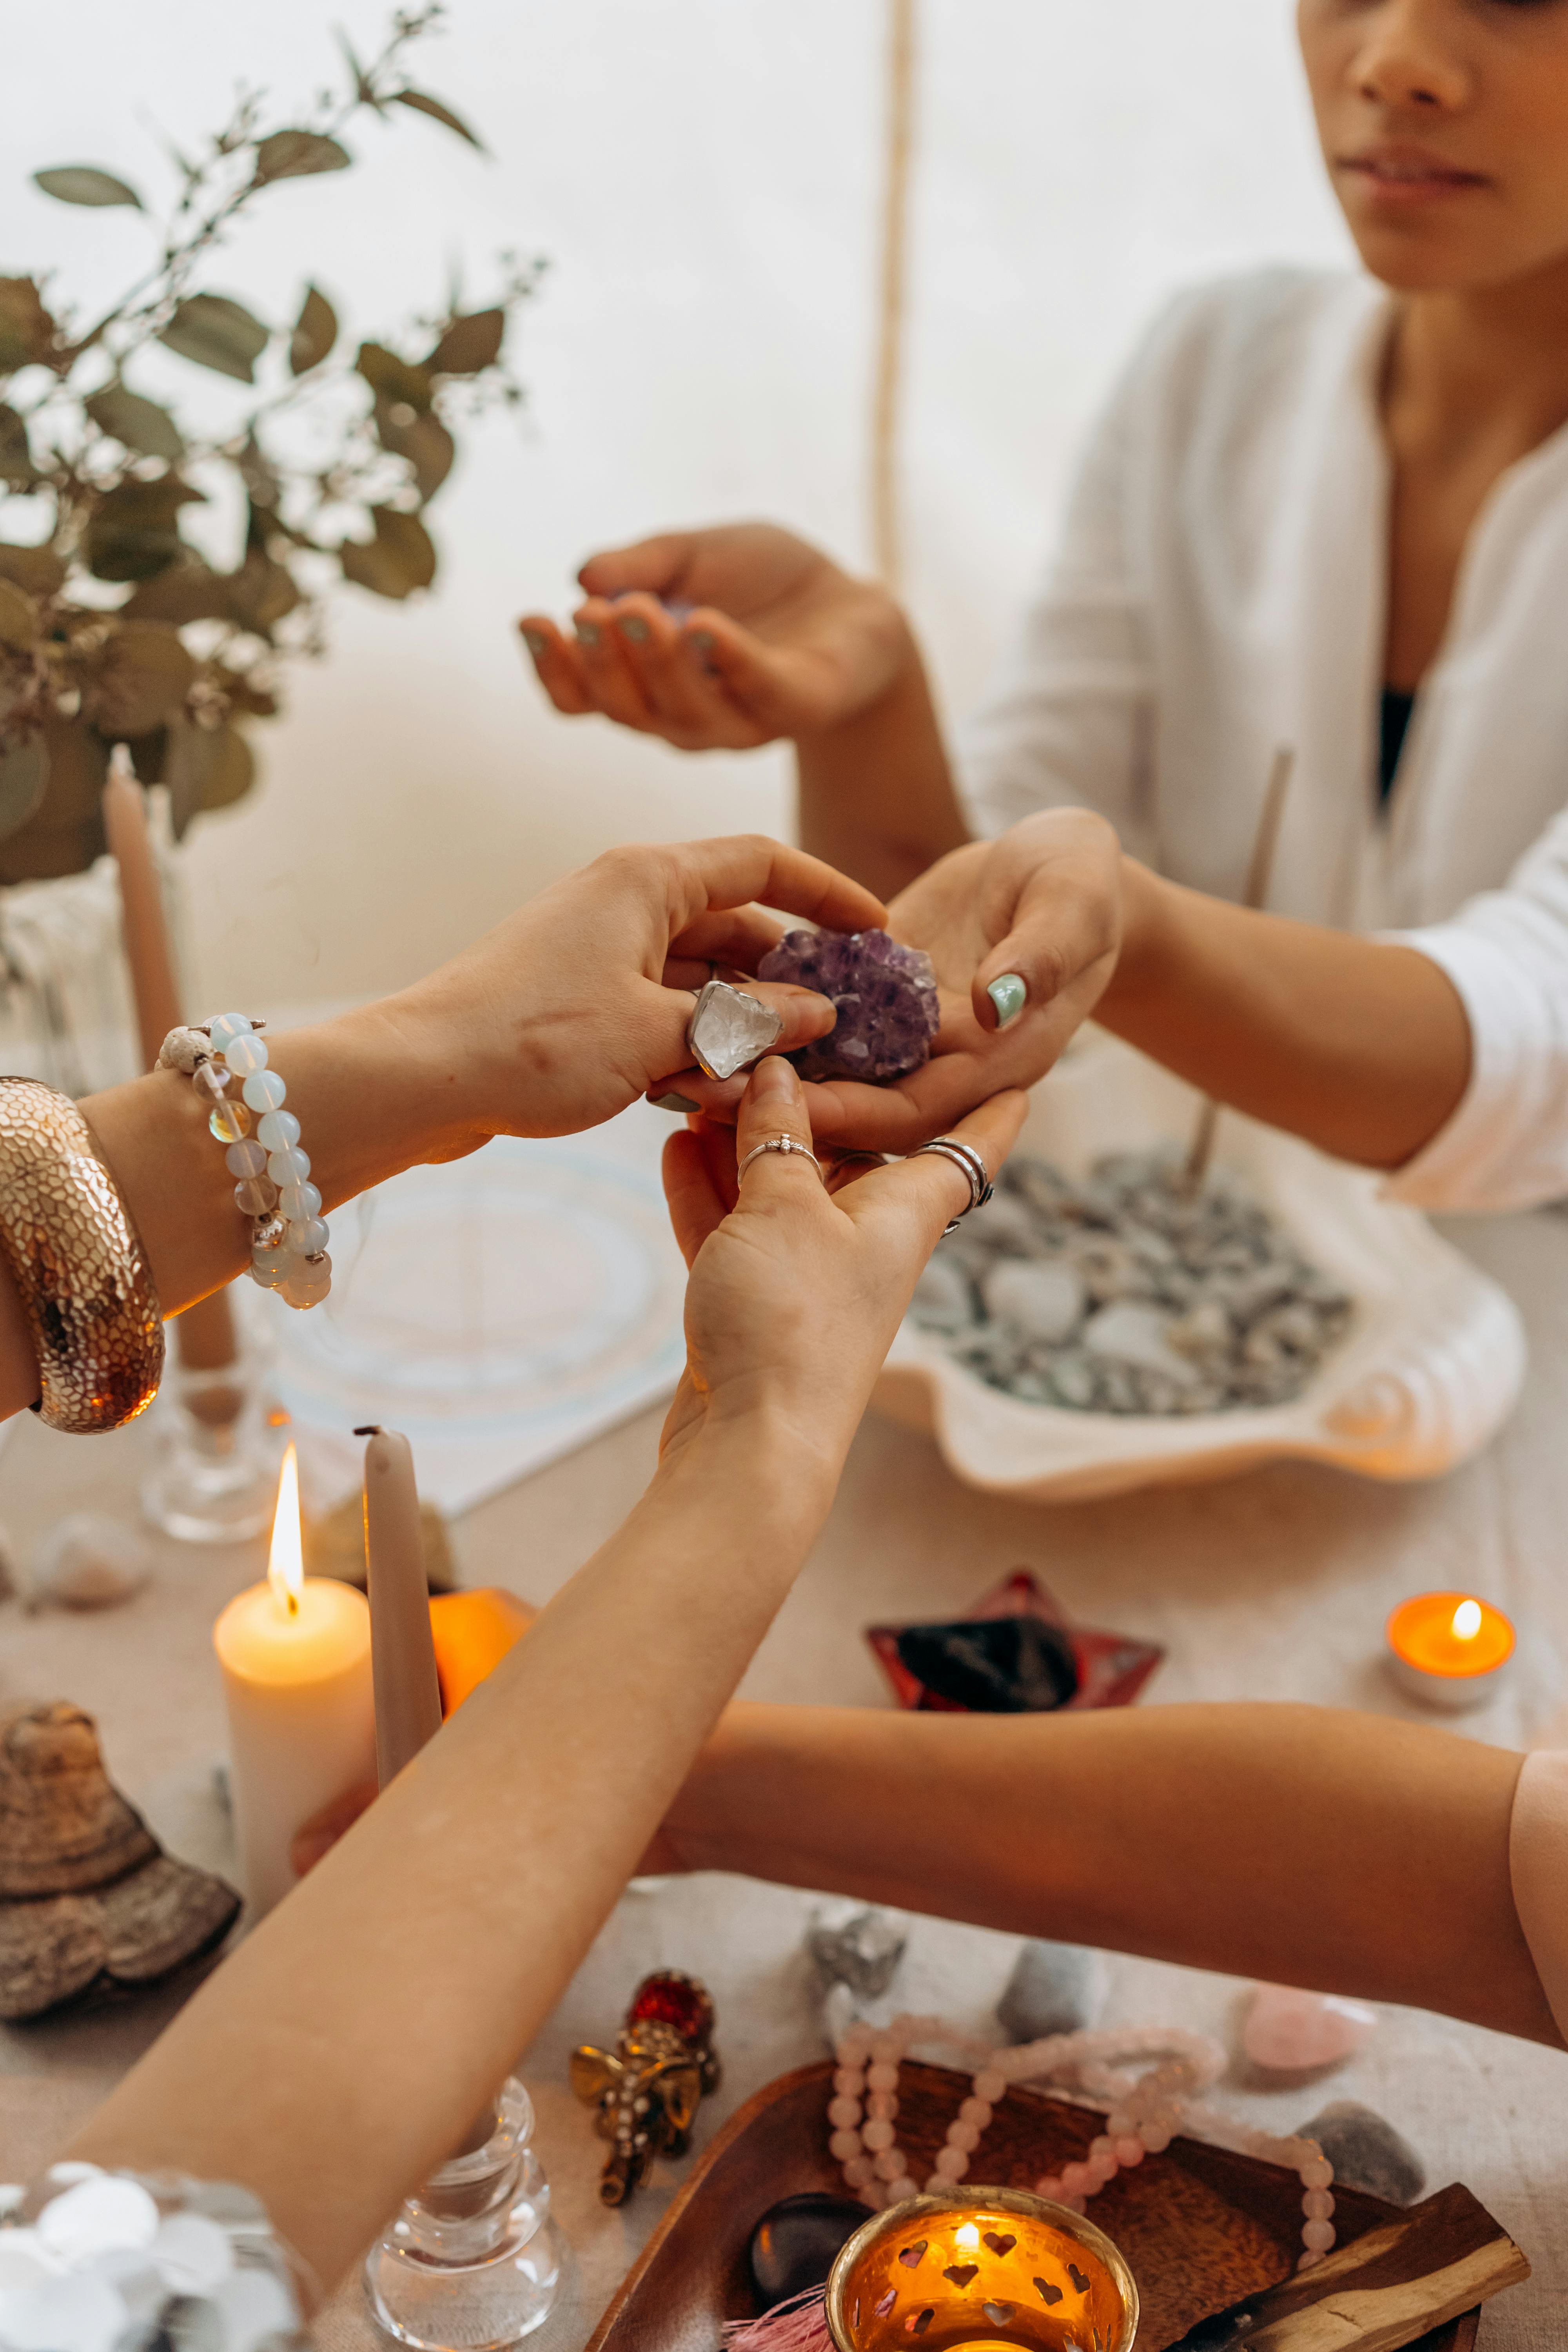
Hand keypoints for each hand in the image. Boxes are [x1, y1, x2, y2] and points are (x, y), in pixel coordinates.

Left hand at [395, 834, 884, 1151]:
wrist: (421, 1079)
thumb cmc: (534, 1041)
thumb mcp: (663, 1034)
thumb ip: (750, 1021)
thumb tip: (820, 1014)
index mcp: (647, 879)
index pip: (763, 862)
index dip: (828, 895)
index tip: (877, 931)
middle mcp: (623, 901)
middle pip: (735, 925)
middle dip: (791, 977)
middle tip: (847, 1026)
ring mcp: (598, 950)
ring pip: (700, 977)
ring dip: (744, 1022)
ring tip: (792, 1070)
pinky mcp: (579, 999)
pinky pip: (661, 1011)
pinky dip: (695, 1044)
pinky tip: (720, 1092)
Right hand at [518, 525, 909, 750]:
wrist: (851, 599)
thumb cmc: (760, 581)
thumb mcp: (692, 555)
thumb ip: (641, 565)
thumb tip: (583, 575)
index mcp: (645, 684)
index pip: (583, 696)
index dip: (553, 667)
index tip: (530, 619)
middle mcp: (683, 716)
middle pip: (628, 708)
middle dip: (603, 662)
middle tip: (589, 614)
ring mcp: (740, 719)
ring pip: (684, 712)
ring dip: (656, 662)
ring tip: (637, 609)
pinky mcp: (796, 708)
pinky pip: (758, 690)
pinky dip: (730, 659)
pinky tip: (705, 626)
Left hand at [651, 811, 1122, 1152]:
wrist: (1065, 866)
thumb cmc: (1083, 882)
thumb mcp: (1075, 908)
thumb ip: (1043, 957)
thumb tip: (999, 1000)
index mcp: (992, 1056)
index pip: (911, 1106)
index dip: (851, 1113)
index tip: (788, 1111)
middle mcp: (940, 1060)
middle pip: (852, 1104)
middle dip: (783, 1106)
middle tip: (704, 1096)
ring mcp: (903, 1033)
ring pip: (825, 1069)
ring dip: (762, 1067)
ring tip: (680, 1061)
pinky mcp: (874, 998)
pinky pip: (814, 1018)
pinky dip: (768, 1017)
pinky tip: (701, 1005)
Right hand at [659, 1057, 1027, 1478]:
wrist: (750, 1445)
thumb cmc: (791, 1324)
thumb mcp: (784, 1207)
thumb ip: (778, 1136)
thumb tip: (777, 1074)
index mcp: (906, 1212)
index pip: (968, 1147)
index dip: (994, 1110)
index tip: (1018, 1075)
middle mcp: (867, 1240)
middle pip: (854, 1153)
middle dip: (814, 1101)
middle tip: (779, 1040)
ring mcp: (812, 1274)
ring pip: (783, 1187)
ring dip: (742, 1141)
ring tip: (700, 1086)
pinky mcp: (760, 1303)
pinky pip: (738, 1229)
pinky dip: (711, 1190)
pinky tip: (676, 1148)